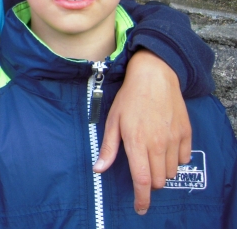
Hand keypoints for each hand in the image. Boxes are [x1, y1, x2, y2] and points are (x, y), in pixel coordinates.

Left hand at [93, 49, 190, 214]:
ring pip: (171, 172)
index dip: (142, 199)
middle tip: (142, 170)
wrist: (154, 76)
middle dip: (150, 182)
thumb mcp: (112, 121)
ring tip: (152, 154)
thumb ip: (108, 147)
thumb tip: (98, 168)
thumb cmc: (129, 98)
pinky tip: (165, 147)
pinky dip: (175, 159)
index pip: (142, 181)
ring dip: (162, 171)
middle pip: (158, 181)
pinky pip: (184, 159)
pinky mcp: (186, 134)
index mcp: (137, 143)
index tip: (140, 208)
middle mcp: (158, 144)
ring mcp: (174, 139)